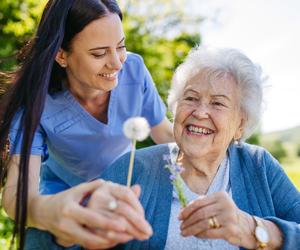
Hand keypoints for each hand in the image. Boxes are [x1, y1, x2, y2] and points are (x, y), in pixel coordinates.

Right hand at [31, 180, 151, 248]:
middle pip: (91, 235)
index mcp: (70, 209)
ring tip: (124, 239)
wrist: (44, 212)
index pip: (91, 217)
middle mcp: (67, 224)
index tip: (123, 222)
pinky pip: (87, 246)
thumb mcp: (77, 190)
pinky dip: (101, 245)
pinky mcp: (69, 241)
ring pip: (90, 244)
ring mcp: (67, 235)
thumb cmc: (65, 198)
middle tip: (128, 234)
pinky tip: (113, 241)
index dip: (107, 221)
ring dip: (108, 243)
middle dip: (110, 236)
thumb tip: (109, 183)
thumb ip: (93, 186)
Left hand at [178, 191, 256, 248]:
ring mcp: (228, 217)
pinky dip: (200, 234)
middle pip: (200, 213)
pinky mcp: (230, 230)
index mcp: (220, 196)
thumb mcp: (217, 205)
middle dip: (187, 221)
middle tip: (181, 226)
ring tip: (184, 232)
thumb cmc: (227, 215)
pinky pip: (209, 232)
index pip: (199, 202)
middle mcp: (225, 205)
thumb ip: (202, 204)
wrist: (248, 227)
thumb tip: (183, 209)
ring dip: (191, 229)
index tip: (179, 216)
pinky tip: (195, 235)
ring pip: (203, 223)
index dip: (186, 210)